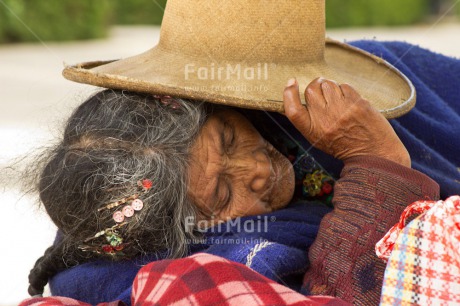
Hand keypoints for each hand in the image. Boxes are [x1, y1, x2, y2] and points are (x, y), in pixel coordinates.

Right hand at [283, 77, 410, 166]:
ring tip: (338, 100)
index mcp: (312, 131)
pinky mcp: (357, 104)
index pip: (293, 110)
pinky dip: (345, 91)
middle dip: (315, 85)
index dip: (289, 93)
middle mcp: (324, 121)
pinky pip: (344, 86)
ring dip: (331, 87)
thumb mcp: (318, 138)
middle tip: (322, 90)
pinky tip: (349, 102)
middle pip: (311, 90)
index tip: (291, 82)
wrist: (373, 153)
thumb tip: (299, 90)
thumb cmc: (343, 145)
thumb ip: (308, 119)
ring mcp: (341, 111)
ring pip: (328, 84)